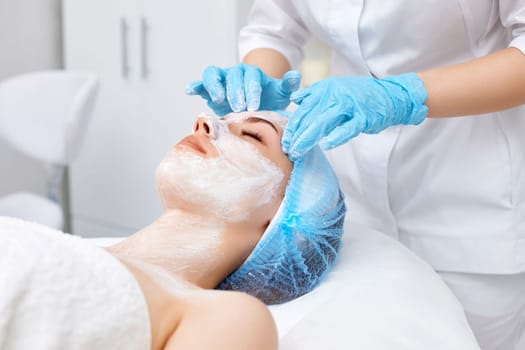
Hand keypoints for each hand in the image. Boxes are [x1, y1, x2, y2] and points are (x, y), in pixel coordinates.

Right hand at [185, 63, 300, 115]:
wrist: (254, 104)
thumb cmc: (267, 99)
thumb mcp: (279, 93)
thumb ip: (287, 85)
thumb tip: (296, 76)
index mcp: (252, 74)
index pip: (251, 78)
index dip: (252, 91)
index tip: (254, 106)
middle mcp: (235, 73)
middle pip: (232, 77)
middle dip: (236, 92)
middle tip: (240, 108)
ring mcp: (221, 80)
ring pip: (214, 74)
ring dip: (216, 86)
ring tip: (219, 100)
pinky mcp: (209, 88)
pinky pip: (200, 83)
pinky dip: (195, 85)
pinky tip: (190, 90)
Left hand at [282, 73, 427, 159]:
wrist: (390, 95)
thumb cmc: (359, 96)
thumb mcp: (335, 89)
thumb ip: (314, 94)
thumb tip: (295, 99)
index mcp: (325, 89)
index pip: (303, 110)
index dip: (292, 127)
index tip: (284, 141)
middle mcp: (334, 95)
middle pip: (309, 117)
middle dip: (296, 136)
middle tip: (287, 151)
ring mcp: (349, 106)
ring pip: (323, 122)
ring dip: (309, 138)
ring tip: (298, 151)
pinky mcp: (363, 117)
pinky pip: (347, 128)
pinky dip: (337, 136)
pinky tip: (326, 145)